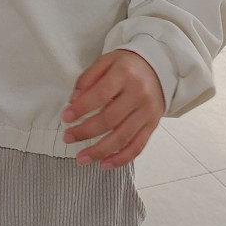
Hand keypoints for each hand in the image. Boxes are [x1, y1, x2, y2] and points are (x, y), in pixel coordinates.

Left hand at [62, 50, 163, 167]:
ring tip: (81, 158)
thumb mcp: (107, 61)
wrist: (159, 68)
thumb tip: (74, 101)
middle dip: (85, 131)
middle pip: (110, 119)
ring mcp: (147, 112)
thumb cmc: (128, 66)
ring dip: (99, 151)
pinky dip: (121, 158)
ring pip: (122, 137)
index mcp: (125, 74)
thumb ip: (88, 78)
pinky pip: (138, 146)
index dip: (82, 108)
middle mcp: (138, 94)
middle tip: (67, 138)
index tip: (66, 117)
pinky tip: (105, 164)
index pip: (100, 94)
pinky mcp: (152, 125)